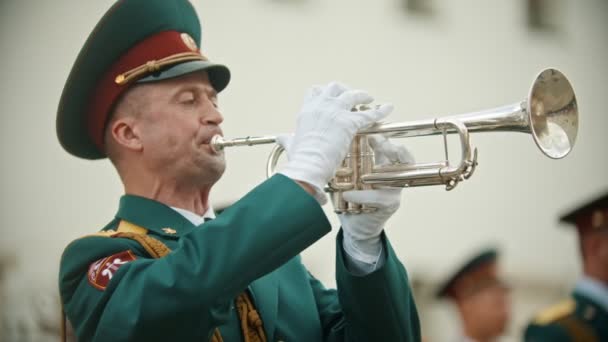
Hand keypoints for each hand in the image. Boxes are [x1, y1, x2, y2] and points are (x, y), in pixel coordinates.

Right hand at [278, 82, 392, 203]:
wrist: (308, 165)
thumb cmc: (300, 159)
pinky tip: (388, 109)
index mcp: (307, 111)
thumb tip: (281, 137)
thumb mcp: (291, 145)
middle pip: (335, 87)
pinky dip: (380, 111)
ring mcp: (335, 112)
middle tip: (353, 97)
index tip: (331, 98)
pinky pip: (369, 113)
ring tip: (369, 98)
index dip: (325, 93)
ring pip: (353, 94)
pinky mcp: (349, 122)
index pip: (315, 92)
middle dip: (345, 89)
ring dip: (362, 95)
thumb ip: (287, 138)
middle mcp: (320, 107)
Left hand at [339, 135, 413, 263]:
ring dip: (380, 171)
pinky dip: (361, 196)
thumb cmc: (349, 197)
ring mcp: (394, 190)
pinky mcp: (389, 205)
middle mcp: (393, 175)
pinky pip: (378, 197)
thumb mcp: (347, 176)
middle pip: (404, 157)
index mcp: (382, 165)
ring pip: (396, 176)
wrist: (354, 225)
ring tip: (364, 169)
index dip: (384, 138)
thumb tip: (334, 143)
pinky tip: (347, 195)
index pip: (391, 146)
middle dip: (392, 148)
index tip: (369, 133)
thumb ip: (346, 162)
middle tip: (376, 142)